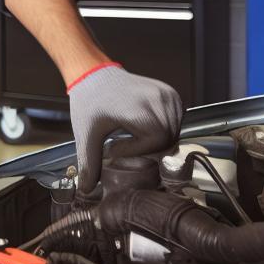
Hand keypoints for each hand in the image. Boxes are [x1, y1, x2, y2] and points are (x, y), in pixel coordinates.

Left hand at [67, 64, 182, 190]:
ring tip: (130, 134)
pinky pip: (176, 122)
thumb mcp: (86, 135)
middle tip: (124, 145)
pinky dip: (163, 129)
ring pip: (174, 132)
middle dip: (147, 149)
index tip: (114, 146)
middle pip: (168, 140)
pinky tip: (142, 126)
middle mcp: (159, 98)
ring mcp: (168, 95)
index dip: (137, 151)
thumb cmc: (90, 102)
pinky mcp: (171, 94)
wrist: (94, 74)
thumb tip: (87, 189)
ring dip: (156, 140)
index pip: (157, 143)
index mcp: (141, 108)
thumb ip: (89, 163)